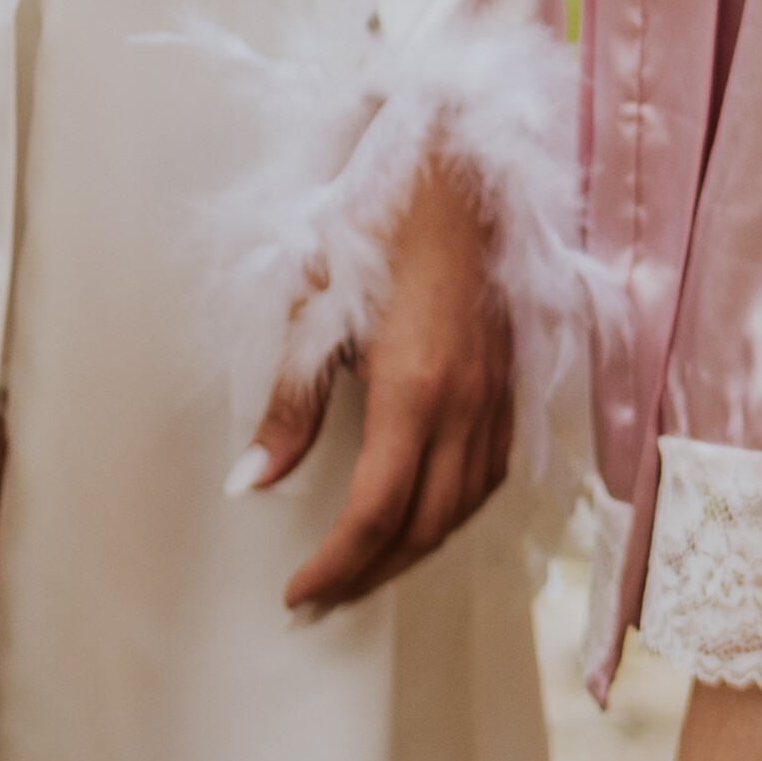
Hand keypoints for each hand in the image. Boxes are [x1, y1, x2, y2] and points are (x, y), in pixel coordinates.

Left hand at [244, 155, 516, 614]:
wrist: (455, 161)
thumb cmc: (376, 219)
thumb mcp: (313, 304)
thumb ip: (290, 403)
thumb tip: (250, 482)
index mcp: (414, 389)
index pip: (374, 513)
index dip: (335, 565)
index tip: (297, 594)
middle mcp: (466, 405)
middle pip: (424, 527)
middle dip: (370, 574)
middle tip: (320, 599)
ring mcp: (496, 396)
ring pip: (464, 509)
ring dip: (413, 550)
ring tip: (363, 569)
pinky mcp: (510, 382)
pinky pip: (490, 475)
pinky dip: (453, 512)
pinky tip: (423, 513)